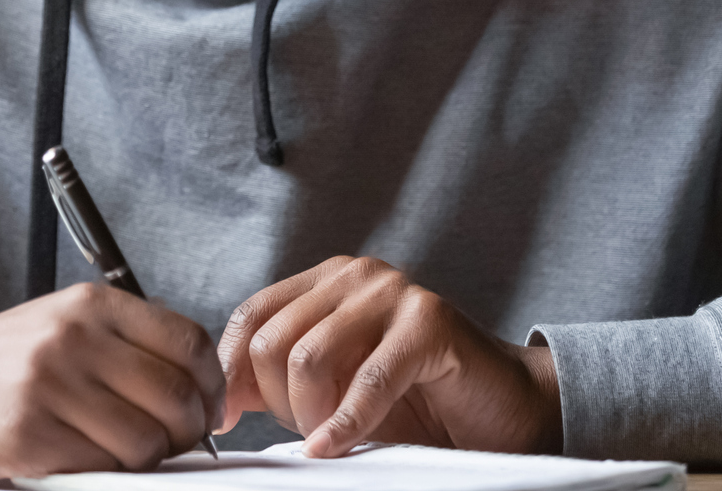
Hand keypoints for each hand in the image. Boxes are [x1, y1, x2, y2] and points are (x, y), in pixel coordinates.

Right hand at [0, 283, 224, 476]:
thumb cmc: (1, 363)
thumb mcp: (63, 324)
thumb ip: (126, 339)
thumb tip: (199, 378)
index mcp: (90, 304)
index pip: (187, 340)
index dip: (210, 383)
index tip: (208, 405)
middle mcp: (74, 337)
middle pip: (175, 395)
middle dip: (188, 430)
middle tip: (175, 440)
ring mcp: (52, 385)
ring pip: (146, 440)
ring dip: (147, 458)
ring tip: (124, 451)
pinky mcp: (32, 433)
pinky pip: (103, 467)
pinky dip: (106, 472)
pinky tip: (85, 458)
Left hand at [217, 256, 560, 457]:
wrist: (501, 410)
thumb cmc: (415, 402)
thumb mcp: (333, 389)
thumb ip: (278, 381)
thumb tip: (220, 398)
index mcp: (325, 281)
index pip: (251, 316)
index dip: (232, 372)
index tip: (228, 421)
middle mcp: (355, 275)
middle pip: (273, 340)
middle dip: (276, 401)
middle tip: (306, 432)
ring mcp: (393, 292)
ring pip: (309, 356)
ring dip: (310, 414)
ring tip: (329, 437)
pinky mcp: (429, 323)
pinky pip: (367, 379)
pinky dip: (344, 423)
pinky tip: (334, 446)